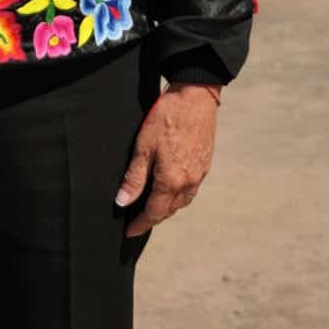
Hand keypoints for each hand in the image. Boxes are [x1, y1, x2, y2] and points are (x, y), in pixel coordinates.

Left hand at [114, 83, 219, 236]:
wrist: (196, 96)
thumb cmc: (167, 117)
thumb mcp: (143, 146)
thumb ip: (134, 177)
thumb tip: (122, 203)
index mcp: (171, 181)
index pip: (154, 213)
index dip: (140, 224)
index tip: (129, 232)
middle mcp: (188, 182)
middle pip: (169, 210)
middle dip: (153, 219)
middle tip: (138, 222)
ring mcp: (200, 174)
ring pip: (182, 202)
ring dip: (167, 209)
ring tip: (153, 209)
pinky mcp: (205, 164)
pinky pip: (191, 190)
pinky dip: (179, 197)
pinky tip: (171, 190)